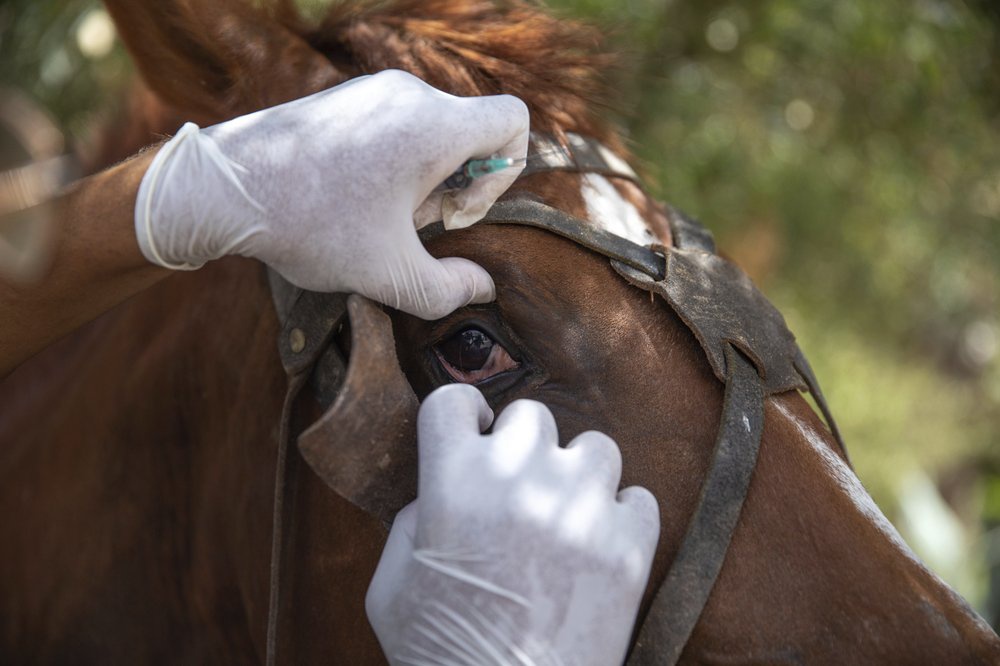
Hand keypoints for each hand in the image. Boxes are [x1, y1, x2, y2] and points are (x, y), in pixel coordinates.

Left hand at [134, 70, 528, 318]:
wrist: (223, 190)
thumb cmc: (311, 226)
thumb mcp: (390, 275)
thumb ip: (450, 290)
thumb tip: (482, 287)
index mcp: (433, 125)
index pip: (513, 121)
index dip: (504, 174)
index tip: (458, 211)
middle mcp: (408, 94)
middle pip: (469, 133)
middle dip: (453, 187)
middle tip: (410, 225)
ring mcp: (372, 90)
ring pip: (430, 131)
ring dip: (421, 179)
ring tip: (376, 217)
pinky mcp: (344, 98)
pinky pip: (395, 124)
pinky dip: (391, 162)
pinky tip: (350, 199)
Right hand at [366, 384, 659, 665]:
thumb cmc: (438, 654)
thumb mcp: (390, 586)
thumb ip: (411, 521)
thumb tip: (438, 490)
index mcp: (451, 484)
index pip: (452, 401)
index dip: (461, 414)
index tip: (474, 434)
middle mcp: (519, 483)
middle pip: (530, 416)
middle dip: (522, 447)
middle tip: (519, 488)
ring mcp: (580, 511)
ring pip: (595, 447)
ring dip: (579, 476)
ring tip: (566, 516)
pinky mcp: (629, 548)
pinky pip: (638, 498)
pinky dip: (622, 518)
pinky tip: (598, 548)